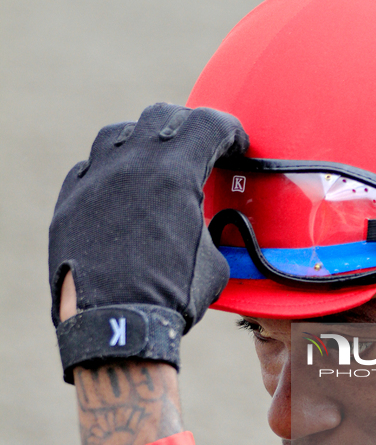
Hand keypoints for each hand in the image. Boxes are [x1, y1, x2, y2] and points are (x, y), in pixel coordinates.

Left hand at [49, 104, 247, 381]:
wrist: (115, 326)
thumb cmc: (170, 299)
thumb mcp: (213, 264)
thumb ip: (210, 230)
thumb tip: (207, 230)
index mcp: (175, 174)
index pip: (208, 125)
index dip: (230, 132)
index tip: (237, 146)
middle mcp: (131, 165)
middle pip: (162, 118)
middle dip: (188, 128)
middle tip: (200, 149)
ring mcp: (94, 180)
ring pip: (119, 135)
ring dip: (143, 142)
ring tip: (154, 163)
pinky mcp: (69, 203)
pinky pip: (89, 170)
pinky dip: (110, 173)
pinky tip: (120, 192)